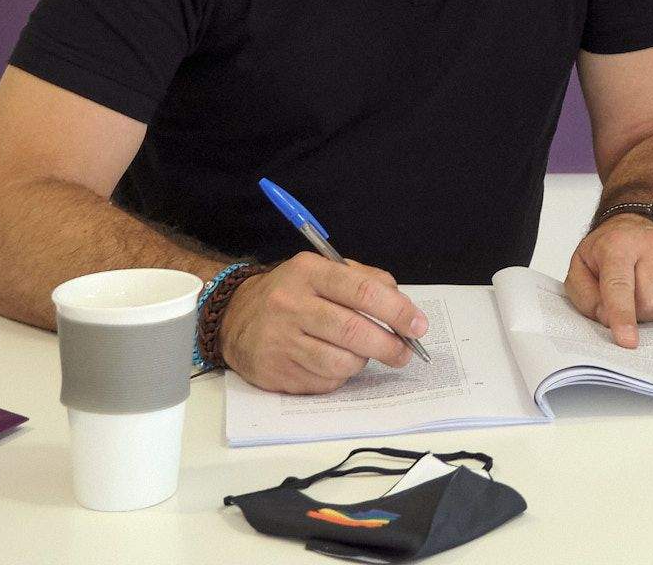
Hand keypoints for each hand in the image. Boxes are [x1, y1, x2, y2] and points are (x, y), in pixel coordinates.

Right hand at [219, 254, 429, 393]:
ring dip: (362, 362)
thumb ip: (366, 280)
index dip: (397, 310)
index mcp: (308, 272)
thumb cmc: (293, 292)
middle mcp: (291, 305)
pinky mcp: (275, 371)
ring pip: (341, 362)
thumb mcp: (324, 271)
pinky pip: (323, 382)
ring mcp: (280, 340)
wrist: (235, 317)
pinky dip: (338, 376)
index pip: (361, 291)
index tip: (417, 325)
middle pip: (353, 332)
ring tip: (363, 353)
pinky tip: (332, 362)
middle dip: (389, 345)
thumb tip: (404, 307)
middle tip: (404, 351)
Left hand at [564, 214, 652, 347]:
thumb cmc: (609, 251)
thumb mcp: (581, 270)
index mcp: (617, 246)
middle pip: (652, 303)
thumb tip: (609, 319)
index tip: (628, 341)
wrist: (636, 223)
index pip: (620, 287)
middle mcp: (652, 243)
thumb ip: (587, 298)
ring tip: (651, 291)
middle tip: (633, 299)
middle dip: (640, 314)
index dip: (623, 317)